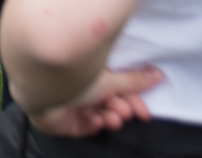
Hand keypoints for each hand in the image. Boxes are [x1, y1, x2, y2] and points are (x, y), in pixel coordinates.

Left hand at [24, 66, 161, 137]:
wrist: (43, 88)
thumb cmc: (75, 77)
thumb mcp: (109, 80)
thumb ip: (133, 80)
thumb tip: (158, 74)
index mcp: (93, 75)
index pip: (118, 91)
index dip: (133, 102)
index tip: (145, 113)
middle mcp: (82, 89)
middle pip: (109, 104)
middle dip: (121, 110)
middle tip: (128, 113)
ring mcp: (73, 105)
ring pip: (98, 115)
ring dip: (109, 117)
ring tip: (113, 116)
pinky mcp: (64, 122)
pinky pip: (83, 126)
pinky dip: (92, 124)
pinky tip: (96, 120)